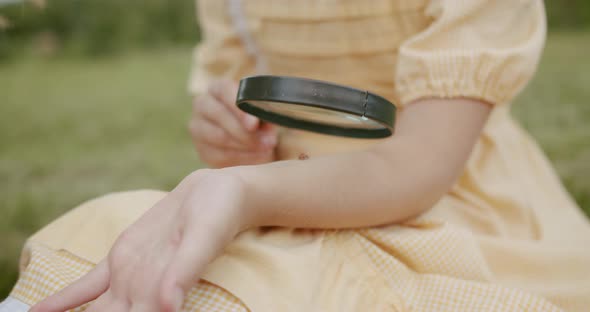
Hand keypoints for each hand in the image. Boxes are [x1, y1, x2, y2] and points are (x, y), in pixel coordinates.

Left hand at [30, 170, 254, 311]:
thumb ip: (187, 270)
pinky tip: (41, 311)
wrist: (214, 193)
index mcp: (163, 294)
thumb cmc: (218, 214)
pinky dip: (64, 300)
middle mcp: (144, 293)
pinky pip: (87, 286)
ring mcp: (128, 278)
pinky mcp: (120, 260)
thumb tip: (168, 307)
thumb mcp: (205, 237)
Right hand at [189, 79, 277, 167]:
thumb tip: (266, 125)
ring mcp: (198, 128)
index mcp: (218, 88)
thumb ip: (264, 112)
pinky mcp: (202, 150)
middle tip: (268, 142)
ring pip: (220, 137)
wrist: (252, 137)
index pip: (224, 91)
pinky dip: (242, 158)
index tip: (254, 124)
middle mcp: (202, 104)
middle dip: (245, 131)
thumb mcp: (263, 109)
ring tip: (265, 150)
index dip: (239, 109)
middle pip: (220, 116)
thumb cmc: (257, 116)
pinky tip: (257, 157)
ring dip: (246, 146)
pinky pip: (221, 156)